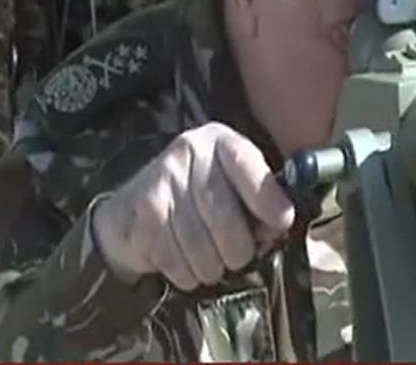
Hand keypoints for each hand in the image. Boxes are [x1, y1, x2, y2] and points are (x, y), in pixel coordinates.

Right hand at [93, 122, 294, 290]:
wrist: (133, 205)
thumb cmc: (199, 198)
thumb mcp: (233, 187)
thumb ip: (259, 201)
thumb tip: (279, 225)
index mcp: (220, 141)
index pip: (245, 163)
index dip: (266, 197)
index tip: (283, 222)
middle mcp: (189, 151)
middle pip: (224, 217)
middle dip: (238, 250)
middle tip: (237, 258)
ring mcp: (162, 179)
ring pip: (201, 246)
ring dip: (211, 268)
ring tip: (209, 262)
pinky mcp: (144, 211)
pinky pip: (175, 260)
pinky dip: (186, 274)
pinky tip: (184, 262)